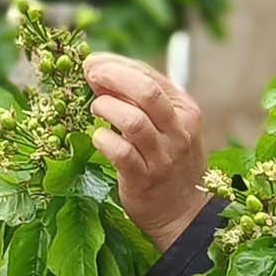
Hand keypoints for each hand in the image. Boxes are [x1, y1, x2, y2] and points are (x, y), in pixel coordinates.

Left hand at [85, 51, 210, 251]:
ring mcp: (164, 157)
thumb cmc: (168, 161)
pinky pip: (121, 153)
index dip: (117, 65)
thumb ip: (140, 101)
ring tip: (96, 109)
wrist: (184, 213)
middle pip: (146, 92)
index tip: (93, 62)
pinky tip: (98, 138)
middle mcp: (179, 131)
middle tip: (90, 75)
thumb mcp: (167, 126)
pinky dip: (103, 140)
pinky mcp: (145, 180)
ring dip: (106, 108)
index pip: (150, 76)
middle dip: (112, 77)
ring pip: (133, 121)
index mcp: (185, 110)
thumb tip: (100, 72)